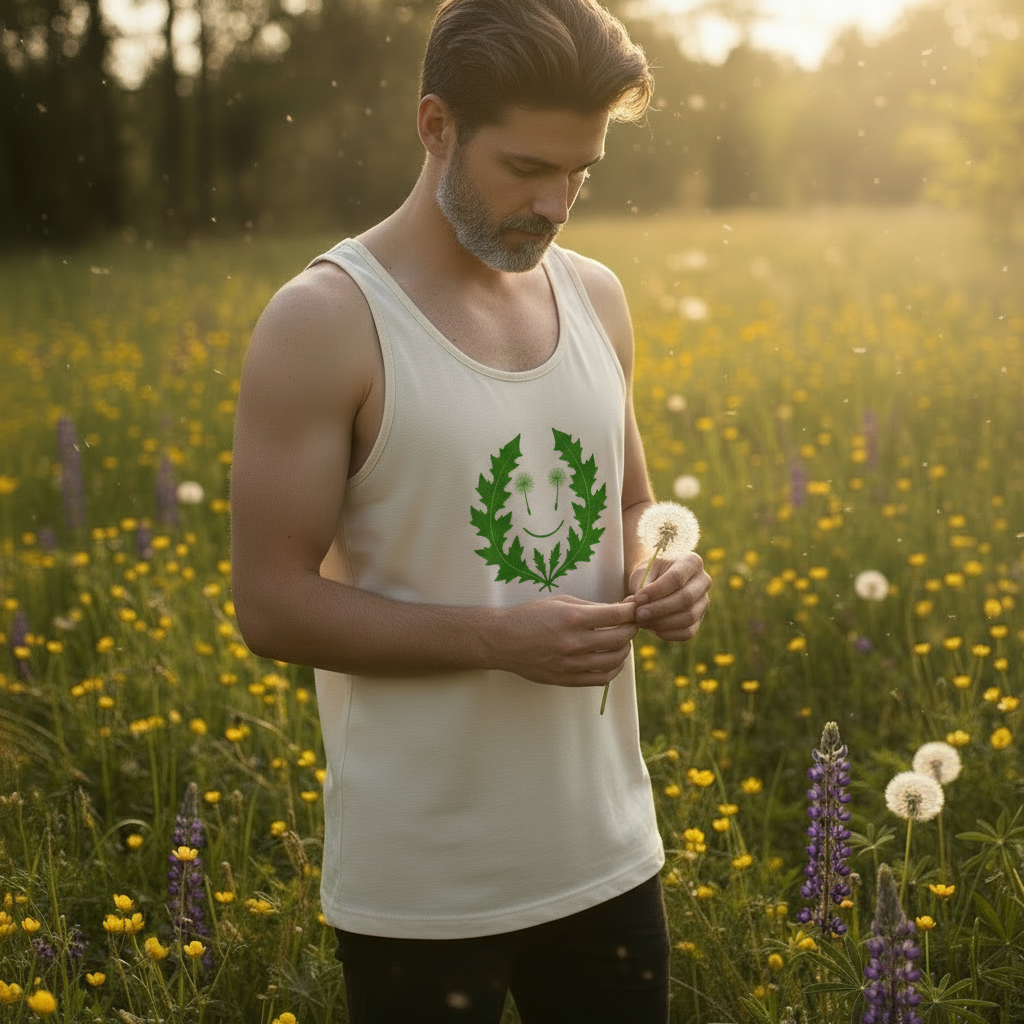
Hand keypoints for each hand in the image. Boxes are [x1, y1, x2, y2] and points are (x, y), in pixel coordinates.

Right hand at [496, 595, 638, 687]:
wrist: (503, 641)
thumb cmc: (531, 616)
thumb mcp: (560, 602)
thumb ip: (590, 607)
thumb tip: (619, 610)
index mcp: (573, 618)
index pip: (617, 615)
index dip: (631, 611)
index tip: (634, 609)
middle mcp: (574, 642)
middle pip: (620, 638)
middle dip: (632, 629)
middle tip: (632, 624)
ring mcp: (571, 663)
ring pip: (614, 660)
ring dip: (625, 650)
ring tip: (622, 642)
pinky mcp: (567, 679)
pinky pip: (601, 679)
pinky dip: (614, 669)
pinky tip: (613, 660)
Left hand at [630, 551, 710, 641]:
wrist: (655, 580)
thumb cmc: (649, 572)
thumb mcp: (642, 571)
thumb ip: (641, 586)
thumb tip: (636, 605)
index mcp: (692, 562)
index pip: (676, 578)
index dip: (656, 591)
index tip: (638, 598)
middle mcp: (703, 581)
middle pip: (686, 599)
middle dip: (659, 609)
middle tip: (638, 615)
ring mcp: (703, 602)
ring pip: (688, 617)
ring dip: (662, 623)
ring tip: (641, 621)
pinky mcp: (699, 620)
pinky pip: (687, 632)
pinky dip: (667, 633)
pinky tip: (651, 628)